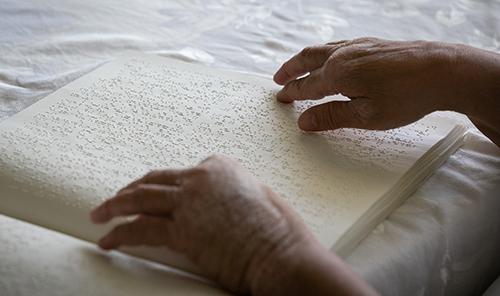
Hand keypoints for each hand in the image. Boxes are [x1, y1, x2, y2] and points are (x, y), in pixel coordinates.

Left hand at [89, 155, 317, 294]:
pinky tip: (110, 240)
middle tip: (116, 198)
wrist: (281, 254)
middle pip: (154, 180)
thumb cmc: (278, 231)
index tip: (157, 195)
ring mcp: (188, 202)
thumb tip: (220, 203)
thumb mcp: (258, 197)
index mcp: (220, 166)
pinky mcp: (181, 230)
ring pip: (140, 199)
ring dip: (114, 206)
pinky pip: (140, 229)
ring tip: (100, 214)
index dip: (166, 186)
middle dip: (130, 189)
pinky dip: (120, 235)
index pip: (183, 173)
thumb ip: (231, 193)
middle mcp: (200, 178)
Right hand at [274, 37, 499, 138]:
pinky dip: (325, 53)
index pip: (306, 85)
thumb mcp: (366, 116)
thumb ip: (332, 118)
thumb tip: (303, 123)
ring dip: (306, 59)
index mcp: (338, 73)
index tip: (280, 99)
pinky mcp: (374, 44)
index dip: (291, 93)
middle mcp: (344, 54)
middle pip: (308, 59)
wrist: (445, 71)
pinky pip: (339, 45)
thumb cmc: (407, 96)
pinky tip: (332, 59)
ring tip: (299, 67)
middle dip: (291, 70)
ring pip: (323, 49)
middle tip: (279, 79)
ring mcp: (360, 45)